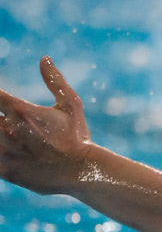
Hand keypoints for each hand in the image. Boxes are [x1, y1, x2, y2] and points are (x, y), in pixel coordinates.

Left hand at [0, 56, 90, 193]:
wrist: (84, 172)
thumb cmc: (78, 137)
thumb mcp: (71, 105)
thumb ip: (55, 81)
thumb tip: (44, 58)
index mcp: (20, 110)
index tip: (2, 101)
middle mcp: (7, 129)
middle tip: (6, 120)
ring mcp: (4, 152)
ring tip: (6, 133)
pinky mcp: (5, 171)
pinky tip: (6, 149)